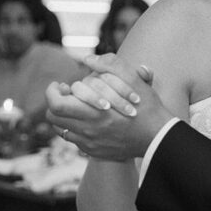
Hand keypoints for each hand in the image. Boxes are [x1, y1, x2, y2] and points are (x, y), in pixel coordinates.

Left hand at [45, 55, 169, 160]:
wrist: (158, 137)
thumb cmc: (147, 108)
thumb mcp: (134, 81)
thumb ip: (112, 66)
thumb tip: (89, 59)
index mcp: (93, 113)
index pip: (56, 105)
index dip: (52, 92)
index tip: (60, 84)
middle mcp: (87, 131)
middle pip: (53, 118)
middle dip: (55, 102)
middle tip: (66, 93)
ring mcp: (90, 143)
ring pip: (61, 130)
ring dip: (63, 116)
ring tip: (74, 106)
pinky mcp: (94, 151)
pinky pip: (73, 140)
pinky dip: (74, 128)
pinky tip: (86, 119)